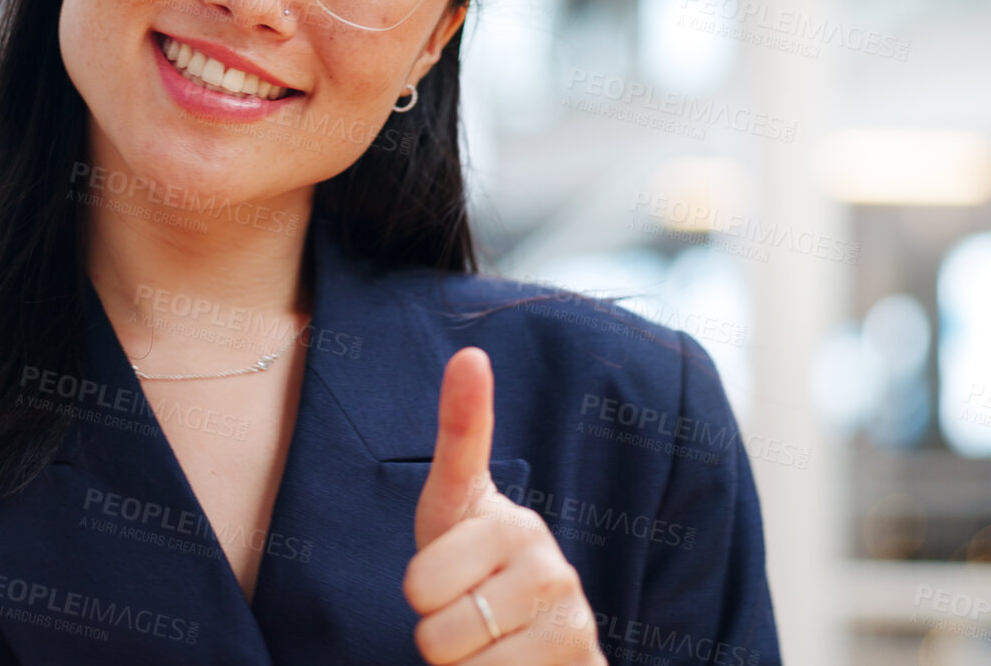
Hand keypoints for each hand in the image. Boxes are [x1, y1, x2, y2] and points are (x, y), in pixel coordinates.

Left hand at [404, 348, 604, 664]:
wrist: (542, 635)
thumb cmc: (478, 559)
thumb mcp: (456, 498)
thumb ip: (461, 428)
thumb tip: (471, 353)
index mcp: (513, 526)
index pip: (419, 586)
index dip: (420, 593)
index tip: (448, 574)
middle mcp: (552, 573)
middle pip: (436, 635)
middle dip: (440, 635)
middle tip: (469, 614)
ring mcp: (570, 627)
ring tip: (489, 643)